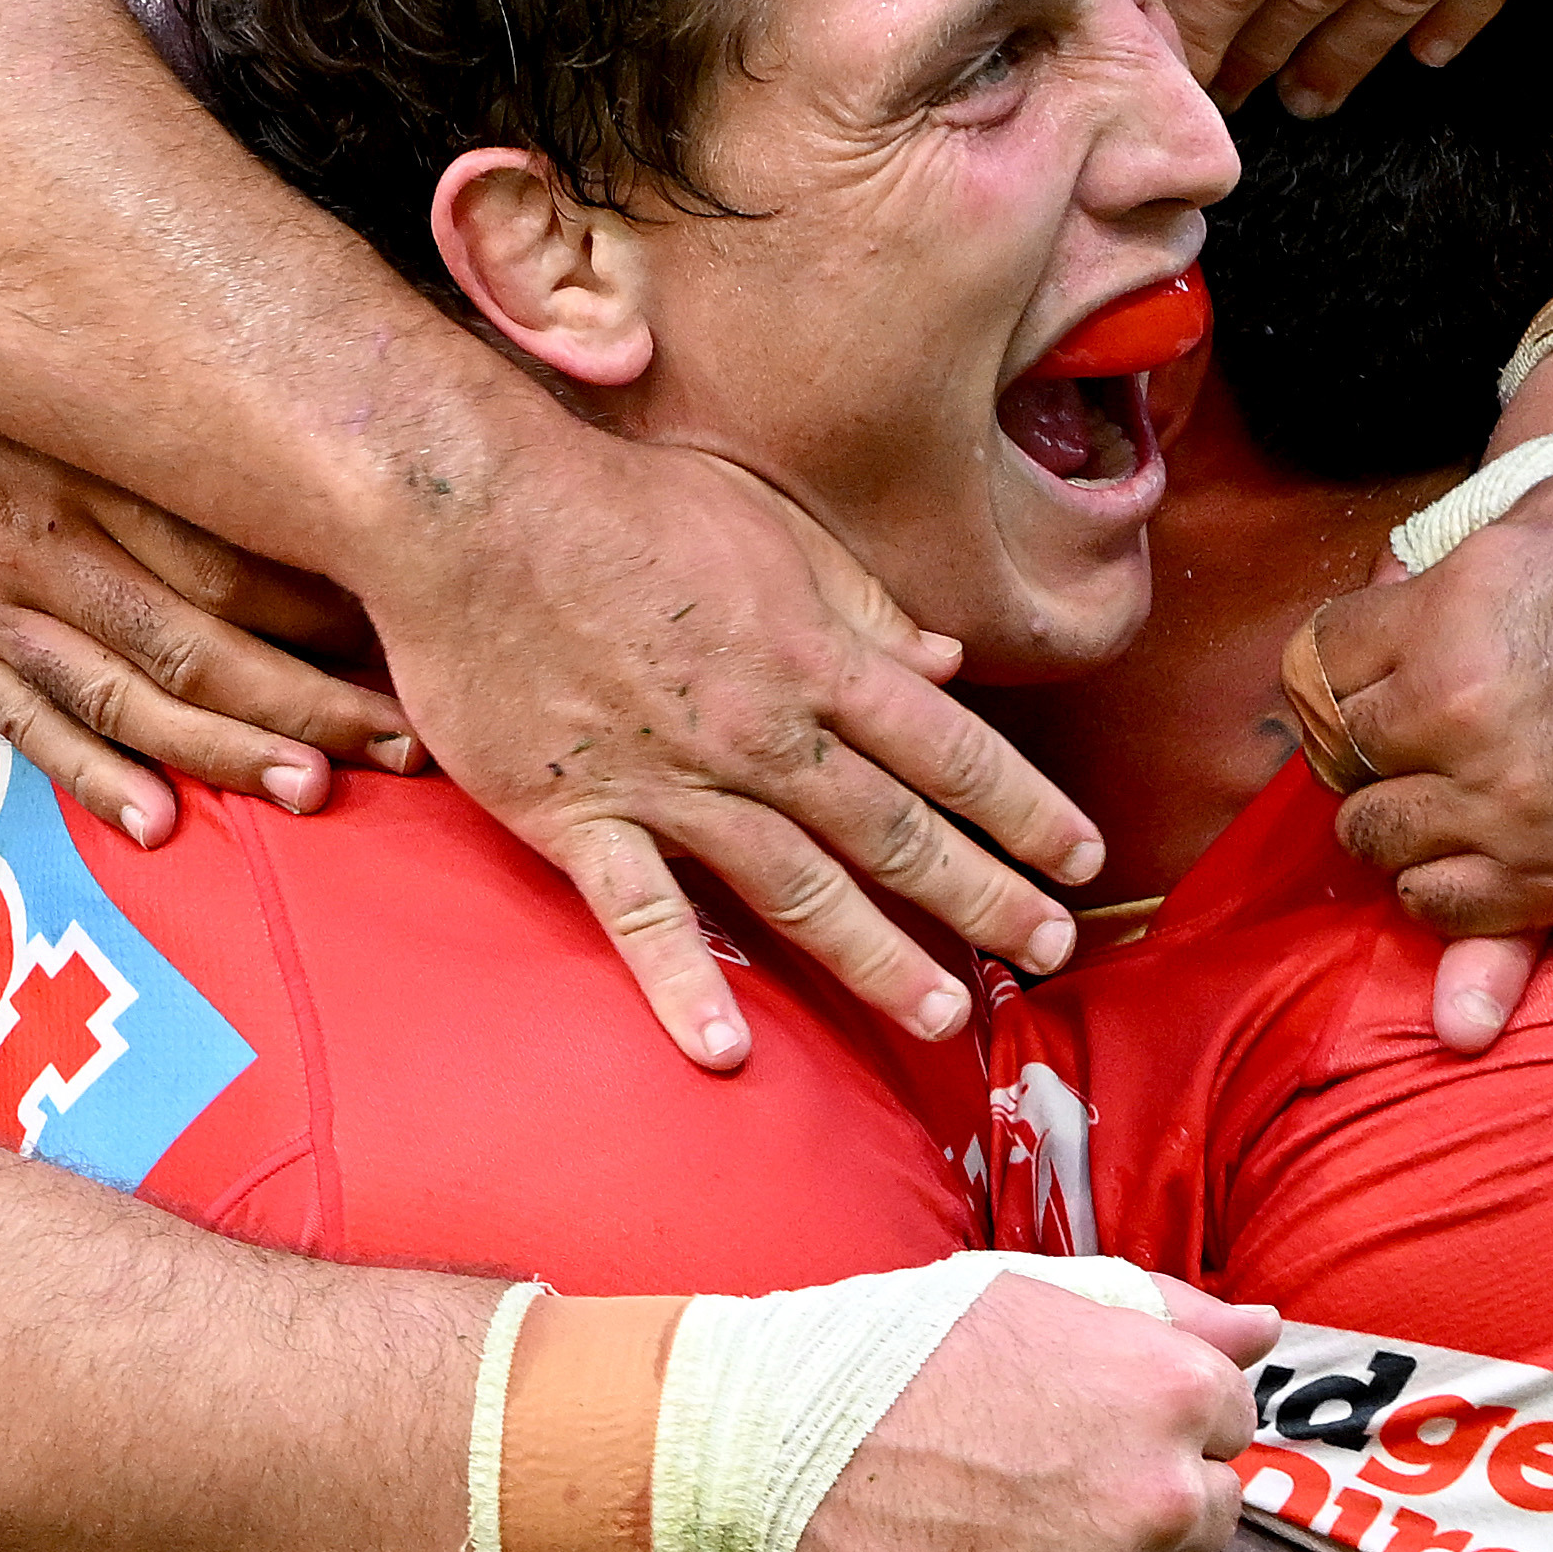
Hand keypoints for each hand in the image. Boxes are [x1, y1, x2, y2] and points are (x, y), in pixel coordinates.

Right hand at [0, 343, 407, 832]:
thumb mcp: (57, 361)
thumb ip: (165, 407)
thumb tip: (303, 445)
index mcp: (90, 458)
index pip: (235, 550)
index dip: (330, 604)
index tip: (414, 636)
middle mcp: (43, 538)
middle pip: (200, 636)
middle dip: (309, 697)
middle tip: (407, 744)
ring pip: (125, 694)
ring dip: (225, 751)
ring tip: (316, 790)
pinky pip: (22, 722)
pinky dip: (89, 775)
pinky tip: (157, 824)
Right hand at [364, 421, 1101, 1066]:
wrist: (470, 508)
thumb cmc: (621, 500)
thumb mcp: (767, 522)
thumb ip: (860, 602)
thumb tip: (943, 660)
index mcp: (815, 655)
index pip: (951, 747)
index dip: (1025, 808)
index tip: (1082, 857)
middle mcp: (762, 732)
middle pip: (895, 830)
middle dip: (983, 896)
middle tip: (1047, 955)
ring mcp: (671, 781)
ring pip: (797, 886)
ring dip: (874, 959)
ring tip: (938, 1016)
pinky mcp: (580, 815)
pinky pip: (641, 913)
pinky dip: (682, 983)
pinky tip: (727, 1051)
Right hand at [752, 1270, 1267, 1551]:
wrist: (766, 1451)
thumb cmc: (895, 1354)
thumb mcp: (1035, 1295)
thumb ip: (1168, 1314)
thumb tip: (1265, 1332)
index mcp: (1168, 1389)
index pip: (1230, 1423)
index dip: (1169, 1426)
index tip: (1110, 1434)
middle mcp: (1161, 1493)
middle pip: (1208, 1516)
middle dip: (1150, 1506)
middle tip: (1057, 1494)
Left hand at [1287, 466, 1552, 934]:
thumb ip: (1463, 544)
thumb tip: (1388, 584)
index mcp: (1454, 616)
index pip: (1317, 662)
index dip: (1333, 673)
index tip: (1356, 683)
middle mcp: (1466, 718)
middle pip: (1341, 759)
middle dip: (1362, 750)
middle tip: (1397, 747)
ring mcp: (1515, 812)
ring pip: (1379, 843)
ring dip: (1396, 824)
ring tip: (1434, 804)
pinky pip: (1443, 908)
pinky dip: (1441, 888)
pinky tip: (1471, 859)